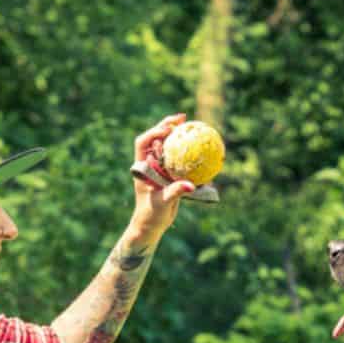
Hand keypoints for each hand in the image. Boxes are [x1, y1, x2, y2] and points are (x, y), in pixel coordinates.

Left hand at [128, 114, 195, 240]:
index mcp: (143, 167)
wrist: (152, 224)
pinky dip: (188, 151)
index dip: (154, 132)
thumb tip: (191, 185)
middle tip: (182, 118)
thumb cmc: (152, 214)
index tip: (167, 130)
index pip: (144, 142)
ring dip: (178, 134)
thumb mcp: (162, 203)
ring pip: (168, 145)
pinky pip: (179, 158)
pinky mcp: (169, 173)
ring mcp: (160, 167)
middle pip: (157, 137)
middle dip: (167, 125)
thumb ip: (175, 192)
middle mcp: (150, 163)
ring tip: (191, 124)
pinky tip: (200, 146)